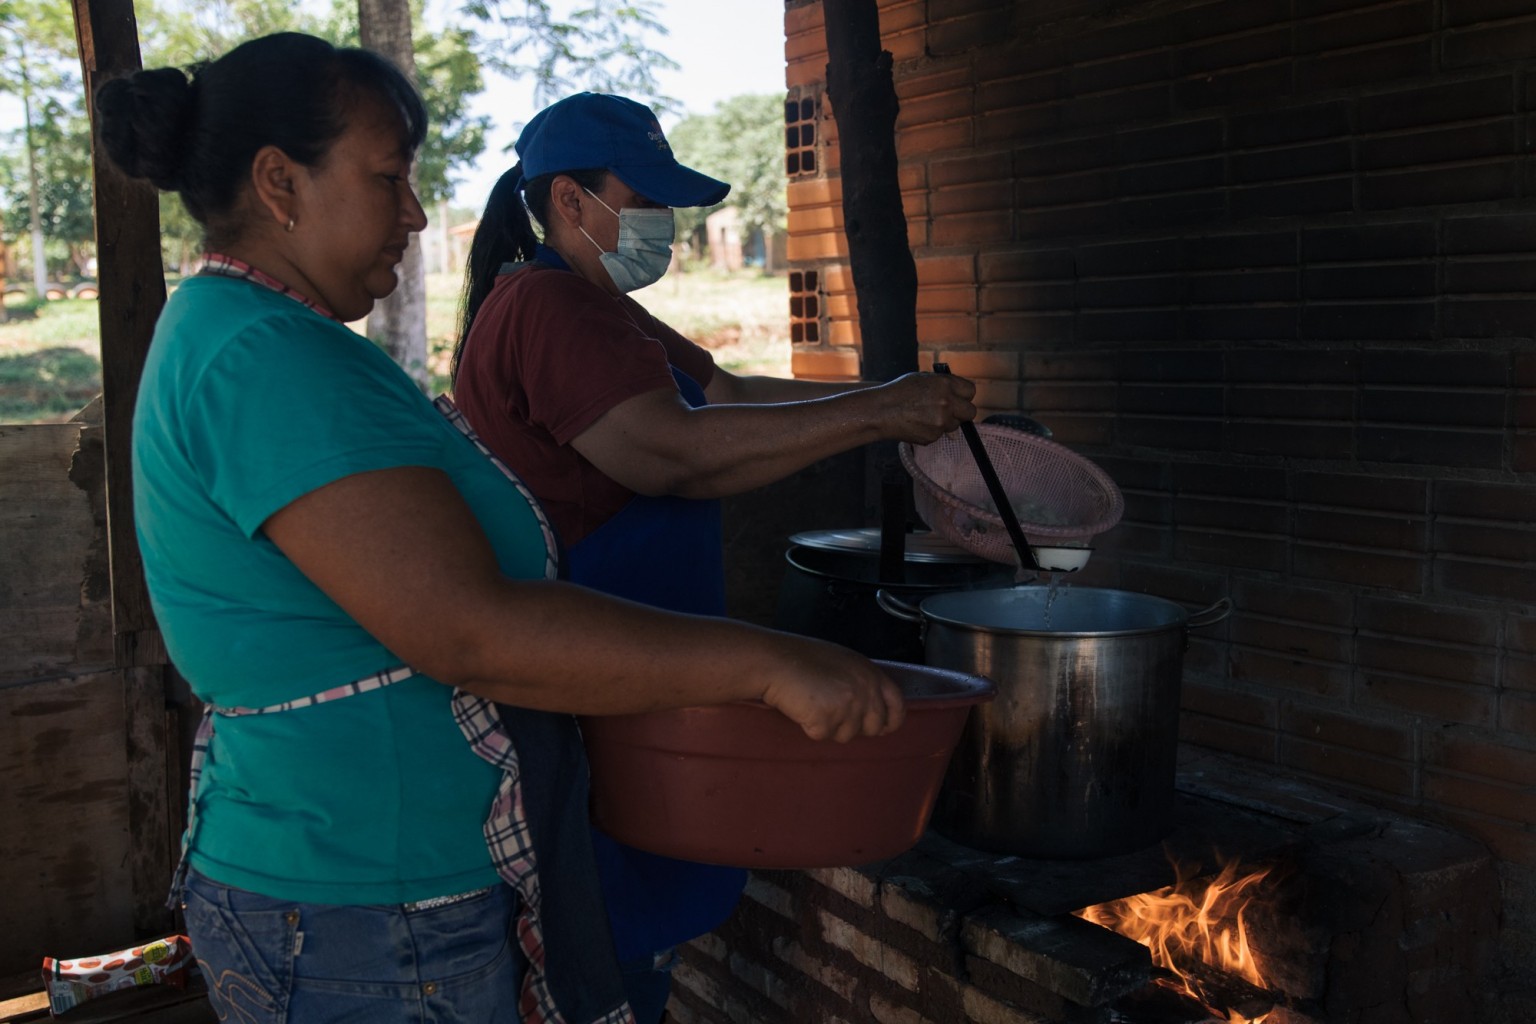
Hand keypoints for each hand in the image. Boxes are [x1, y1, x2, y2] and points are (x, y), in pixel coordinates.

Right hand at [756, 636, 905, 741]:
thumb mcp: (844, 663)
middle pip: (874, 727)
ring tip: (813, 703)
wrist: (776, 662)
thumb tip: (874, 707)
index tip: (885, 727)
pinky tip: (803, 707)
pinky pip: (823, 735)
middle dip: (855, 726)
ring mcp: (847, 707)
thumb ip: (864, 683)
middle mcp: (864, 691)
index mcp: (871, 674)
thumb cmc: (803, 659)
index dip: (893, 720)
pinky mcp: (827, 721)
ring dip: (830, 726)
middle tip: (833, 712)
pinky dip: (810, 727)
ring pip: (846, 735)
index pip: (897, 705)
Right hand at [872, 371, 976, 443]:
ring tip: (925, 416)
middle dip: (962, 412)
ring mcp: (941, 422)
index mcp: (945, 384)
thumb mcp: (923, 380)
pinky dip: (932, 431)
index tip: (959, 398)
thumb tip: (958, 400)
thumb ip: (944, 388)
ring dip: (946, 422)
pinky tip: (918, 424)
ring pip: (955, 425)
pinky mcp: (933, 437)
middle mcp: (947, 403)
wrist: (881, 411)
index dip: (964, 395)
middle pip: (970, 412)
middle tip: (950, 411)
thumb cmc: (899, 392)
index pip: (971, 391)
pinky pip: (940, 435)